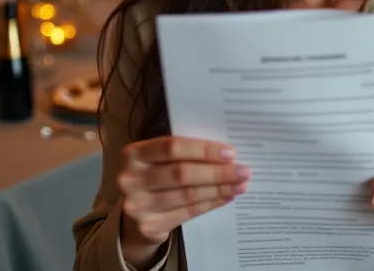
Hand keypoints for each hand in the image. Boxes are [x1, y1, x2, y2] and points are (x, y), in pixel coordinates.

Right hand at [117, 136, 249, 261]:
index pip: (172, 147)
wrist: (134, 215)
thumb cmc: (154, 177)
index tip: (230, 153)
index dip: (203, 150)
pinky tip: (226, 197)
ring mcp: (137, 205)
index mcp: (133, 154)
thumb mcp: (159, 160)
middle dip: (217, 172)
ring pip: (188, 194)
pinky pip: (187, 213)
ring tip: (240, 185)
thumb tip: (226, 154)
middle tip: (243, 171)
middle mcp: (130, 179)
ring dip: (219, 189)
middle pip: (182, 173)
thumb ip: (183, 153)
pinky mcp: (148, 226)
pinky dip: (210, 203)